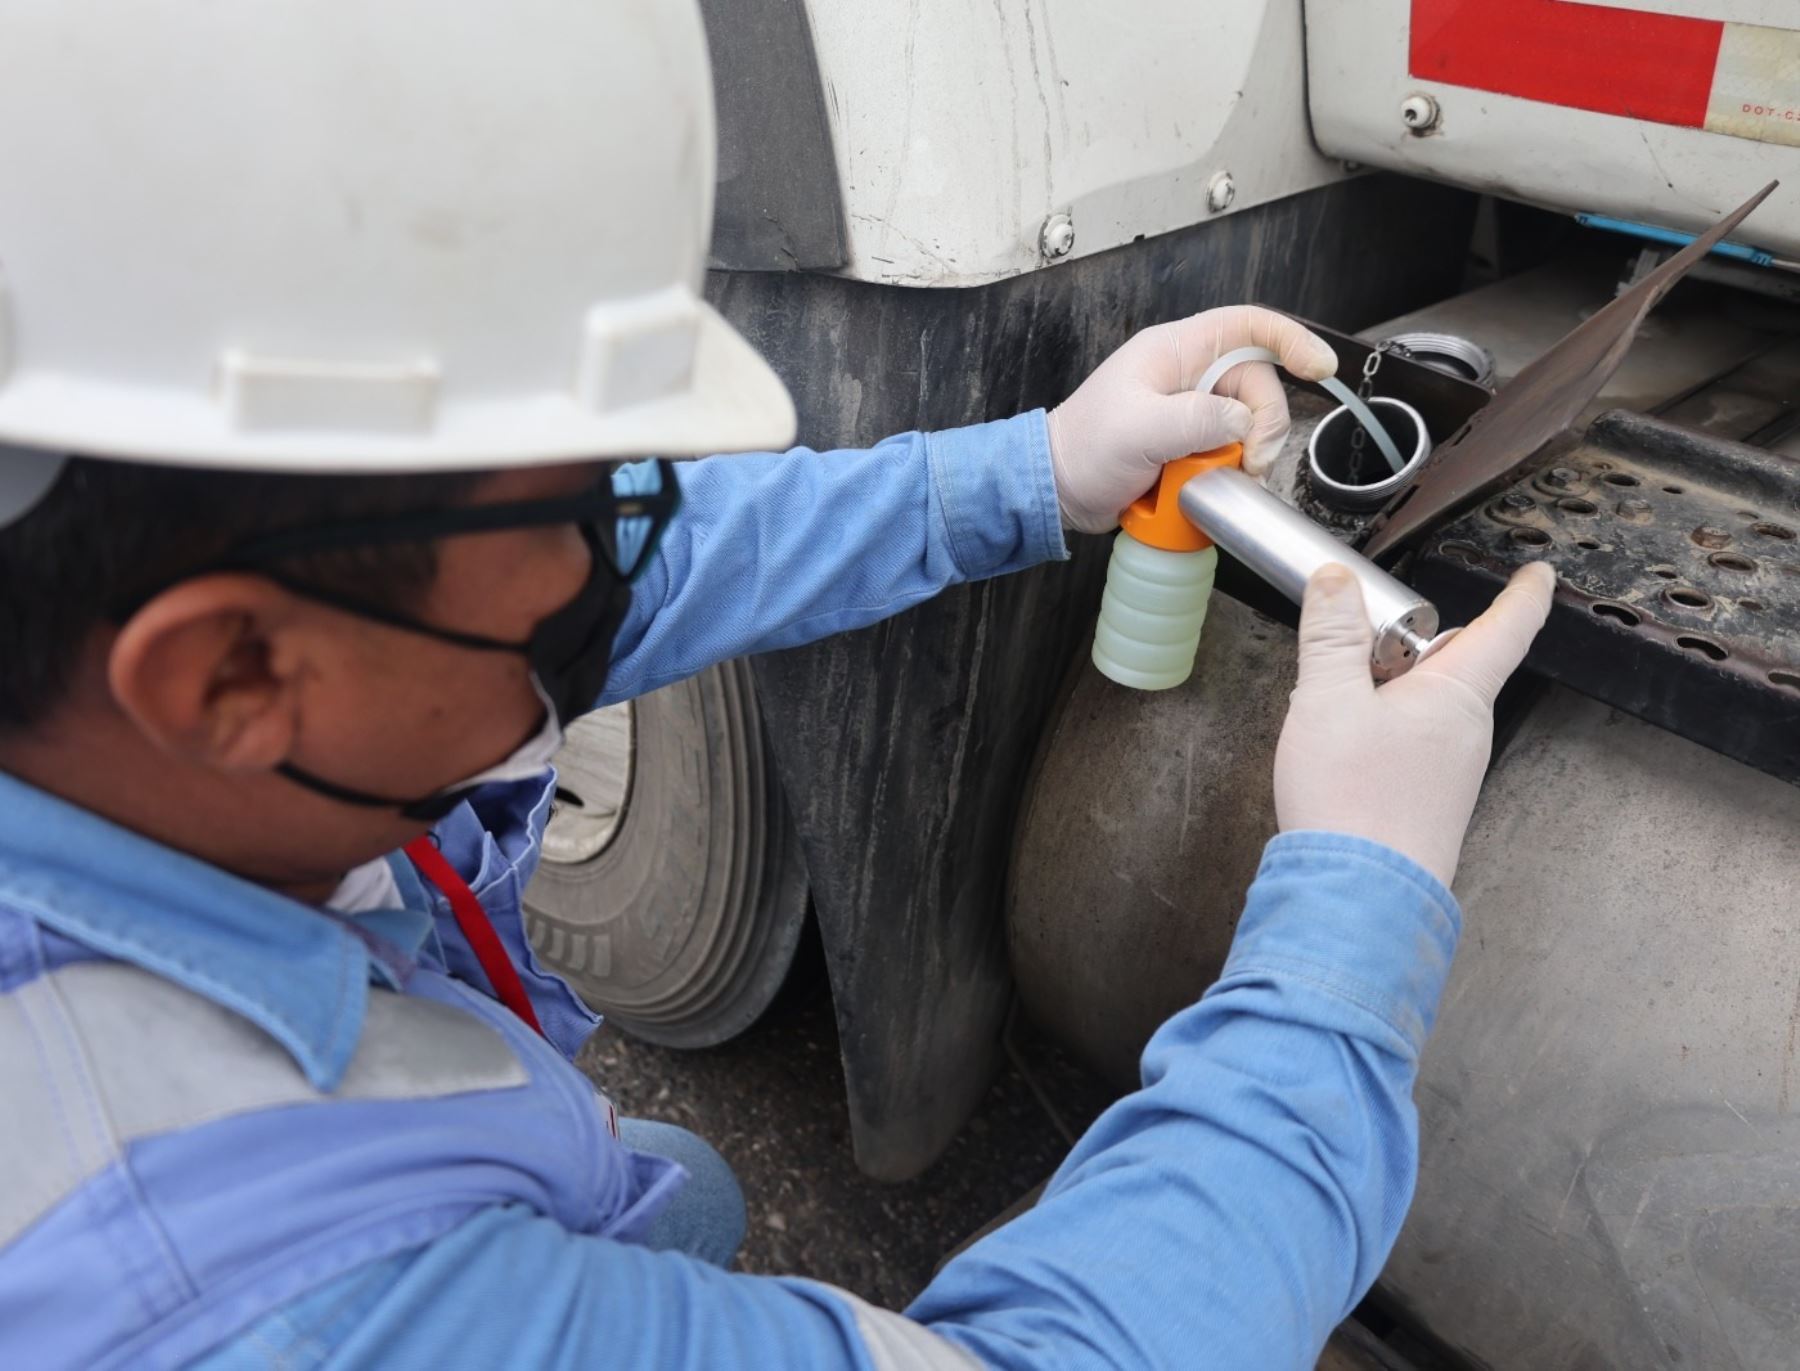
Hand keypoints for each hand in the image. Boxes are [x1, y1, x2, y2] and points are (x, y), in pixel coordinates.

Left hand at [1046, 305, 1336, 532]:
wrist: (1056, 490)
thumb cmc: (1082, 450)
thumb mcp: (1139, 431)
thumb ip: (1196, 420)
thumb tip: (1242, 423)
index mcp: (1175, 352)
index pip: (1248, 326)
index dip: (1290, 340)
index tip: (1319, 368)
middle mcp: (1188, 376)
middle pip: (1258, 387)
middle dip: (1263, 427)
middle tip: (1248, 464)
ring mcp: (1190, 411)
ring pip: (1249, 425)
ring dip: (1246, 456)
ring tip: (1220, 479)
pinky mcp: (1190, 444)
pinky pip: (1230, 452)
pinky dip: (1230, 472)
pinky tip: (1212, 487)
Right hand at [1273, 562, 1555, 887]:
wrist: (1356, 898)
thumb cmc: (1351, 803)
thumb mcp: (1326, 700)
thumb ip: (1331, 636)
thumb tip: (1337, 580)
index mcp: (1456, 695)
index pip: (1506, 629)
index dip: (1524, 593)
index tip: (1537, 572)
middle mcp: (1465, 732)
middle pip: (1454, 665)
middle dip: (1418, 643)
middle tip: (1373, 632)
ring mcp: (1450, 771)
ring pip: (1428, 707)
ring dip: (1390, 690)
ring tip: (1336, 699)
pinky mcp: (1426, 803)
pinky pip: (1413, 745)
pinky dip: (1383, 729)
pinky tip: (1343, 748)